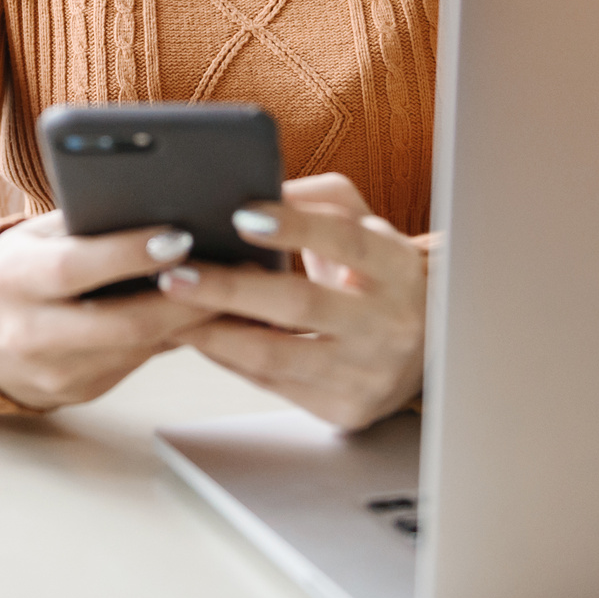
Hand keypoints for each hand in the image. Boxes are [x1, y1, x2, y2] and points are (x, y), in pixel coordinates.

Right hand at [0, 211, 216, 410]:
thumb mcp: (32, 237)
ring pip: (139, 349)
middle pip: (120, 323)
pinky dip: (172, 337)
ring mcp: (55, 374)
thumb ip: (84, 224)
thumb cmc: (12, 271)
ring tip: (233, 286)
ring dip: (190, 320)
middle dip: (181, 298)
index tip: (179, 235)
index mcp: (12, 282)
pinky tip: (203, 313)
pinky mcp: (78, 394)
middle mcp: (29, 335)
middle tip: (230, 269)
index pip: (74, 268)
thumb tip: (160, 207)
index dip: (128, 254)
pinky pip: (137, 364)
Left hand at [160, 173, 430, 429]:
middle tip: (177, 271)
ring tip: (170, 308)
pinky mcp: (344, 408)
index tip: (239, 215)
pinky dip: (227, 359)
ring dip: (214, 332)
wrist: (428, 347)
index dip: (293, 227)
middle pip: (300, 304)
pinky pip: (272, 384)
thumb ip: (317, 199)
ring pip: (277, 356)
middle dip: (229, 288)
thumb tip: (258, 189)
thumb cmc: (378, 274)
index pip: (344, 241)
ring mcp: (368, 373)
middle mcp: (389, 323)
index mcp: (397, 267)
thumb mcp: (365, 225)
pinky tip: (196, 336)